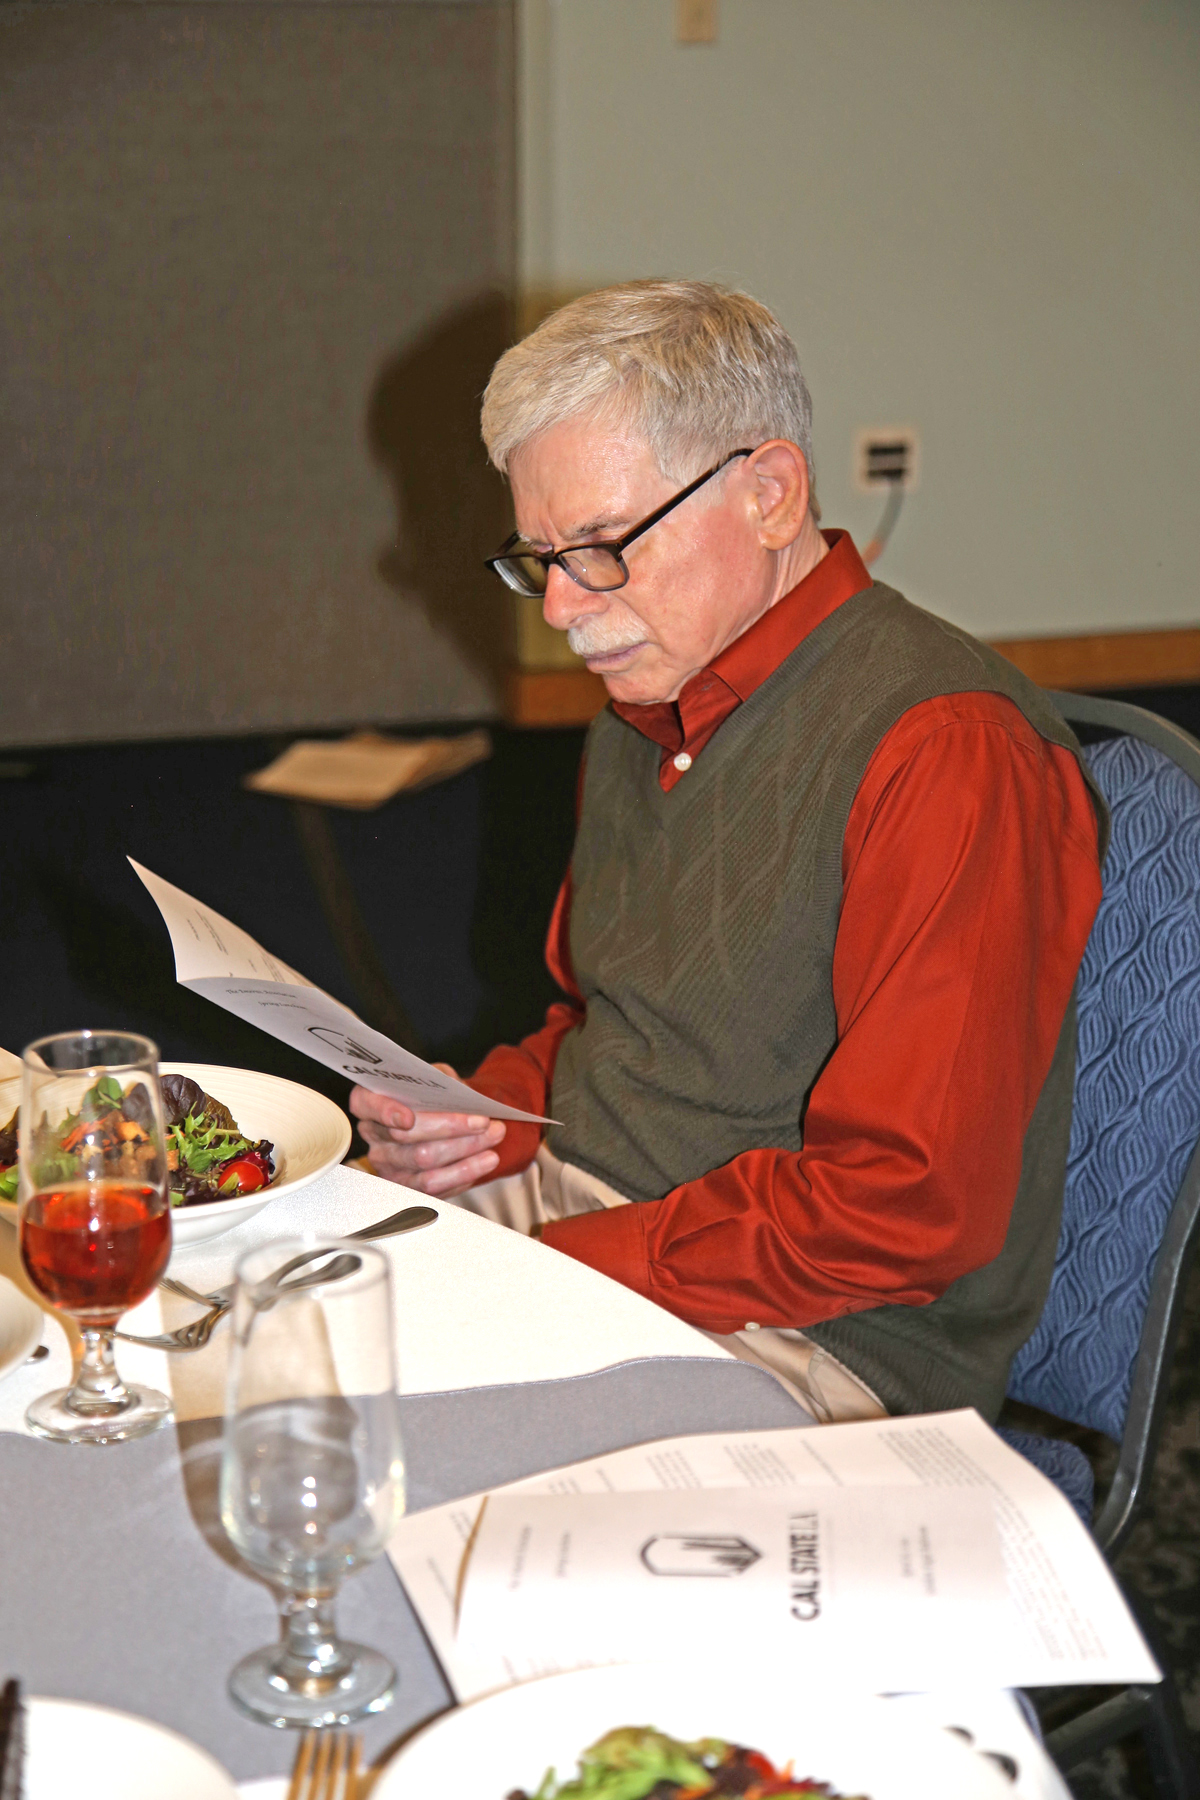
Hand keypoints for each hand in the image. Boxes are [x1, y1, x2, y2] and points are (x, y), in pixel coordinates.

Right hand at [349, 1066, 505, 1196]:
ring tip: (493, 1137)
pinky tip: (485, 1160)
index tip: (408, 1117)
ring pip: (424, 1163)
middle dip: (449, 1128)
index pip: (366, 1105)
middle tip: (482, 1121)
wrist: (444, 1116)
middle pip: (405, 1137)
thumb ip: (439, 1081)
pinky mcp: (406, 1187)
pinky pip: (435, 1186)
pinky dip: (465, 1172)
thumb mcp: (435, 1076)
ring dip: (464, 1151)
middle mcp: (373, 1135)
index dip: (385, 1112)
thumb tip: (458, 1095)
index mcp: (369, 1101)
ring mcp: (387, 1164)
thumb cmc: (435, 1093)